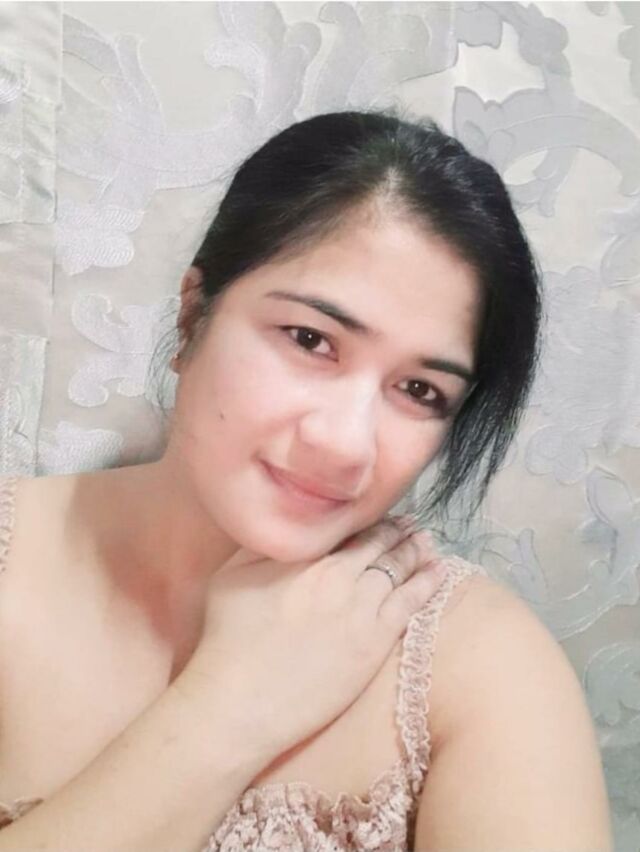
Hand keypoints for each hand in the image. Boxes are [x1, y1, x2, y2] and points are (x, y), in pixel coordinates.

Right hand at [184, 517, 445, 756]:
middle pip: (377, 543)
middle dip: (395, 530)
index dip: (366, 518)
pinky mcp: (375, 640)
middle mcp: (337, 572)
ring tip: (426, 540)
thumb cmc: (227, 639)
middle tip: (409, 523)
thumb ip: (264, 544)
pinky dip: (427, 582)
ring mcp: (360, 606)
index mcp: (305, 554)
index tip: (377, 513)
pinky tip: (437, 569)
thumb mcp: (232, 574)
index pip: (346, 527)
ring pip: (398, 567)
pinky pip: (411, 602)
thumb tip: (287, 525)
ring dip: (414, 549)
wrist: (241, 699)